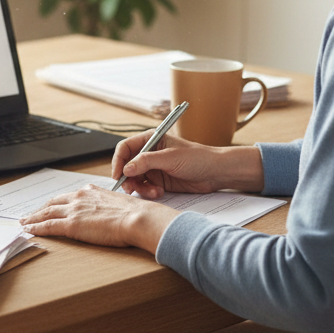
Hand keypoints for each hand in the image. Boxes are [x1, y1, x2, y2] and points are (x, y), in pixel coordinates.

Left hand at [19, 184, 177, 253]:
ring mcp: (74, 210)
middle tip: (29, 215)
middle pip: (52, 203)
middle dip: (39, 210)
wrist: (138, 218)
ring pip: (46, 213)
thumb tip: (106, 213)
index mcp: (90, 191)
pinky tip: (28, 230)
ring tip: (24, 223)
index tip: (48, 208)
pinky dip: (35, 228)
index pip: (66, 197)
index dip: (54, 204)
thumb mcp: (117, 203)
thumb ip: (106, 205)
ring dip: (32, 218)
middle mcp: (79, 198)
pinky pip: (48, 226)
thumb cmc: (134, 214)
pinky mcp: (72, 225)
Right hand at [112, 132, 264, 198]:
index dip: (118, 161)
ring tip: (153, 192)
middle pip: (127, 165)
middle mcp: (149, 153)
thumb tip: (126, 168)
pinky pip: (145, 188)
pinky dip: (148, 192)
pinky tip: (159, 192)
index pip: (125, 148)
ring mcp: (153, 168)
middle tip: (130, 189)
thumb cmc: (198, 158)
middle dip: (128, 178)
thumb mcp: (170, 158)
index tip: (118, 175)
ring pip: (135, 179)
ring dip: (140, 187)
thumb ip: (146, 162)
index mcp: (150, 139)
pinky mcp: (159, 181)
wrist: (215, 173)